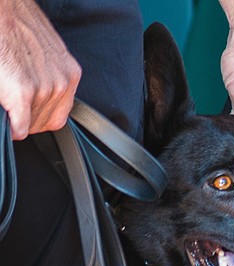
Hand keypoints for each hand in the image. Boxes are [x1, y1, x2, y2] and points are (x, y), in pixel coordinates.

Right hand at [0, 0, 80, 139]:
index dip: (41, 119)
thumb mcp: (42, 55)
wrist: (3, 7)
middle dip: (29, 121)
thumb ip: (46, 77)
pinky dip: (13, 128)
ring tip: (10, 106)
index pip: (60, 114)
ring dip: (19, 121)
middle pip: (46, 122)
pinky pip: (20, 126)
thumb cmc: (16, 25)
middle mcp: (61, 83)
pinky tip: (8, 123)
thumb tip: (38, 100)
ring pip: (32, 125)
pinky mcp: (23, 91)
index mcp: (69, 74)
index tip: (29, 118)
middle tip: (16, 114)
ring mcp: (44, 88)